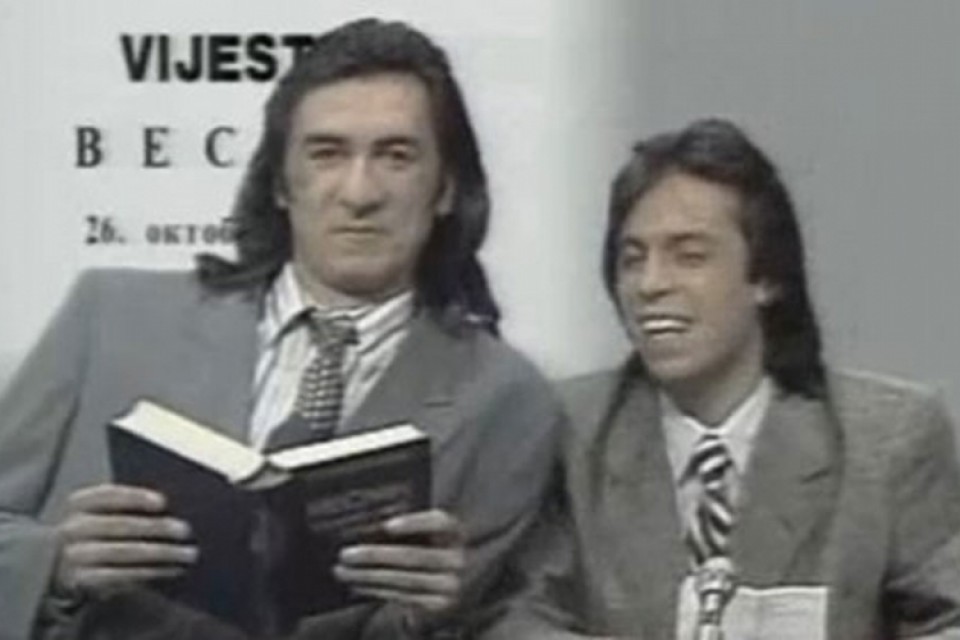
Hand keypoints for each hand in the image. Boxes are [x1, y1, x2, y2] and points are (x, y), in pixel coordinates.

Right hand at [53, 483, 197, 595]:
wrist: (58, 565)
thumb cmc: (94, 530)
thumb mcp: (101, 512)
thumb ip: (128, 505)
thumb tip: (171, 506)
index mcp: (79, 503)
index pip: (108, 495)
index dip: (136, 497)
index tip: (163, 502)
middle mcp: (73, 527)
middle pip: (122, 525)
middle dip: (157, 528)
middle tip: (186, 530)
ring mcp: (75, 555)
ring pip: (125, 553)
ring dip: (162, 553)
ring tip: (187, 554)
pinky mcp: (83, 580)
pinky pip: (121, 575)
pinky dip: (151, 572)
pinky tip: (172, 569)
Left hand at [334, 509, 465, 623]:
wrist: (456, 581)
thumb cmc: (434, 548)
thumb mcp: (430, 533)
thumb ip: (409, 527)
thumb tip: (369, 527)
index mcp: (455, 531)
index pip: (439, 522)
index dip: (414, 523)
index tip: (387, 526)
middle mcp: (457, 558)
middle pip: (414, 556)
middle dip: (375, 556)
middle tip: (347, 554)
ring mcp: (449, 584)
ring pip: (403, 580)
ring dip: (367, 577)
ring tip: (344, 572)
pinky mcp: (438, 604)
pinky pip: (402, 597)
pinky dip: (376, 590)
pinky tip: (358, 584)